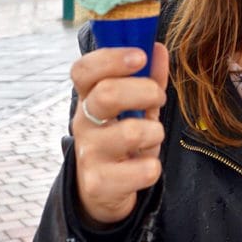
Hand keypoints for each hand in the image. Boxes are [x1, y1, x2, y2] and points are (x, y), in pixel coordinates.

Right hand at [70, 44, 168, 227]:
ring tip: (152, 137)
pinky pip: (143, 170)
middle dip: (144, 90)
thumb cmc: (122, 139)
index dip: (110, 59)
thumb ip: (148, 78)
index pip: (83, 70)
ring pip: (131, 132)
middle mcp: (83, 123)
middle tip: (159, 97)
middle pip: (107, 94)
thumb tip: (159, 48)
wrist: (103, 192)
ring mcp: (88, 154)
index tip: (140, 56)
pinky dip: (153, 167)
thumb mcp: (135, 108)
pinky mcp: (99, 184)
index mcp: (88, 98)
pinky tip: (144, 167)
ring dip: (155, 132)